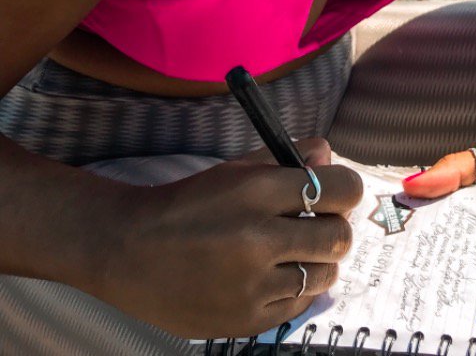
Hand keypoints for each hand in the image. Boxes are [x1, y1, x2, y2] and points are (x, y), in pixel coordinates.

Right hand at [94, 138, 363, 339]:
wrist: (128, 252)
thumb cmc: (188, 204)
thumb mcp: (235, 169)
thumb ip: (286, 158)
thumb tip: (328, 155)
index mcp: (256, 192)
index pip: (338, 188)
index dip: (346, 189)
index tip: (339, 192)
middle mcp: (258, 239)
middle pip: (339, 236)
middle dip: (335, 226)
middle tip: (318, 224)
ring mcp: (253, 286)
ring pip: (325, 273)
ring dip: (318, 260)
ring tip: (293, 251)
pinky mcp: (246, 320)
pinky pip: (300, 304)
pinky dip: (296, 288)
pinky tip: (273, 276)